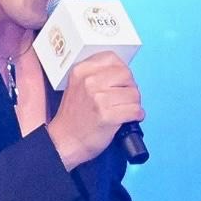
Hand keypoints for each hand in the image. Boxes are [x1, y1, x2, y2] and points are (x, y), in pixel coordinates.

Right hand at [45, 52, 143, 170]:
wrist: (64, 141)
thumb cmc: (74, 117)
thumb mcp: (77, 86)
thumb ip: (96, 74)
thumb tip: (122, 72)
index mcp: (81, 71)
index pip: (112, 58)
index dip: (121, 70)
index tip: (120, 81)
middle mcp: (89, 81)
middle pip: (126, 75)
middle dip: (130, 88)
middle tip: (124, 98)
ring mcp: (98, 98)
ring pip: (134, 94)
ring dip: (134, 104)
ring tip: (124, 110)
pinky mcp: (107, 115)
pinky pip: (135, 110)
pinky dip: (136, 116)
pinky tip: (127, 119)